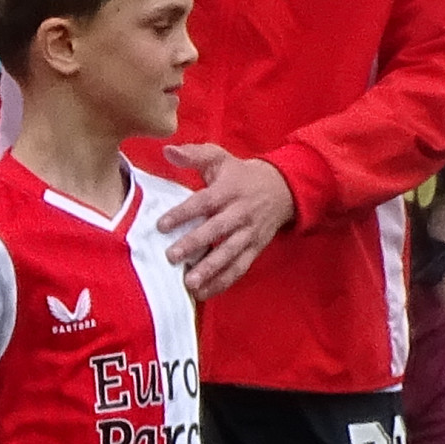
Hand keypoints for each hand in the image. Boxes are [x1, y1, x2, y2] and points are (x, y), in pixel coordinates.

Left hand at [154, 144, 296, 299]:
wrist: (283, 188)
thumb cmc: (241, 175)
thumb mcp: (220, 158)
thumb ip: (194, 154)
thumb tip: (167, 150)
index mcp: (229, 189)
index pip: (204, 202)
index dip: (183, 213)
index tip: (161, 225)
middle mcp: (241, 212)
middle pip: (217, 230)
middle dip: (195, 244)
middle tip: (172, 257)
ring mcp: (250, 233)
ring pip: (230, 253)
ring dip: (211, 269)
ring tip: (190, 283)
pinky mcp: (255, 248)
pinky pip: (240, 268)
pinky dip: (223, 282)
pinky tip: (204, 293)